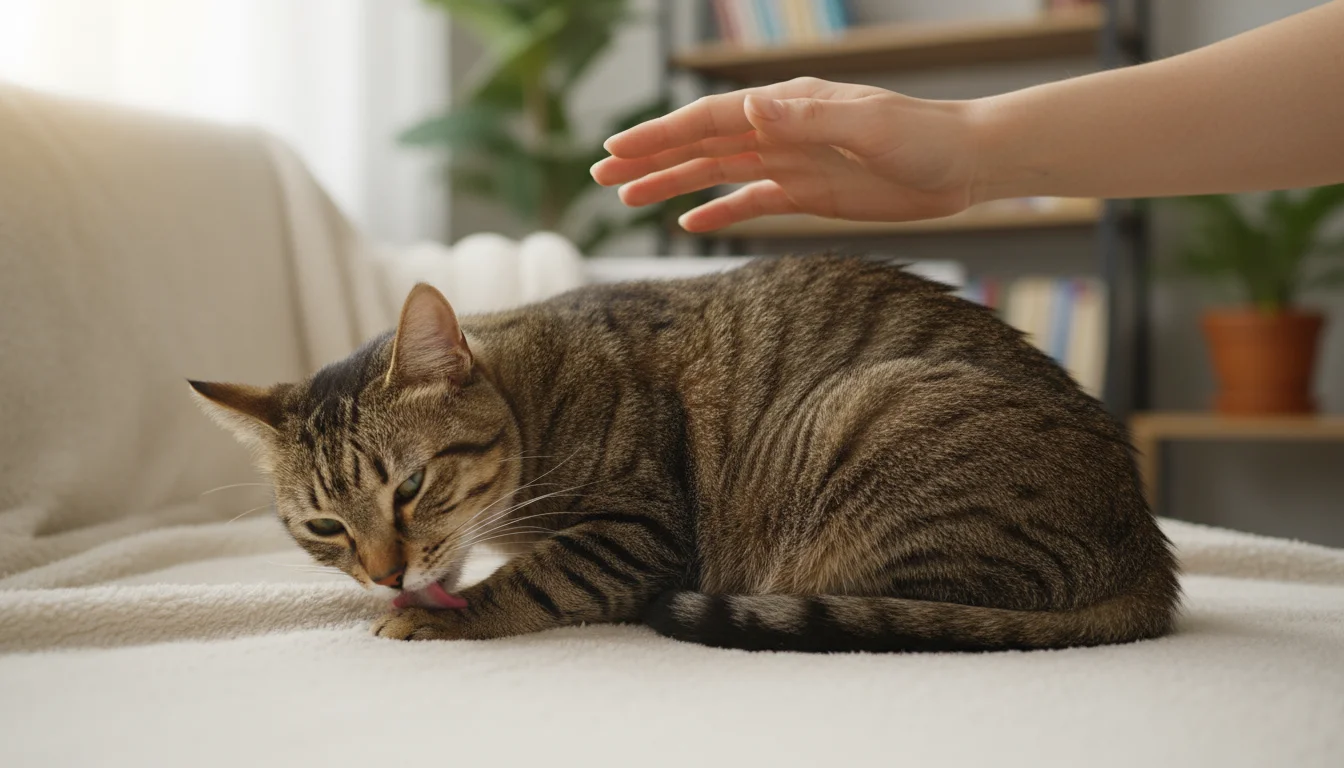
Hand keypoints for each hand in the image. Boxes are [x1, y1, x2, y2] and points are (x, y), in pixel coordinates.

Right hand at [592, 77, 984, 231]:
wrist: (966, 163)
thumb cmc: (924, 138)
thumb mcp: (867, 125)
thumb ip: (807, 117)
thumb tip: (749, 107)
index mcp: (787, 108)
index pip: (709, 121)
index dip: (659, 136)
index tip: (615, 151)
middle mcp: (781, 131)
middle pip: (701, 145)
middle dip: (650, 159)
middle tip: (601, 176)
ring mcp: (792, 162)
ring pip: (717, 173)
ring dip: (672, 183)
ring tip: (627, 199)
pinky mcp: (809, 193)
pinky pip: (751, 202)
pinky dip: (718, 211)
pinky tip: (689, 223)